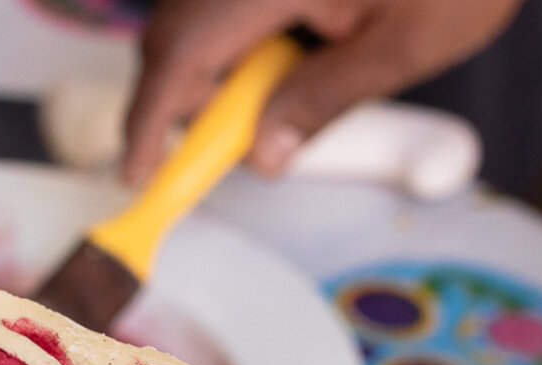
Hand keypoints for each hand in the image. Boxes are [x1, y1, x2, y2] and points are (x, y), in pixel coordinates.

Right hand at [122, 0, 522, 183]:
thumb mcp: (404, 44)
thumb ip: (322, 100)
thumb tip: (262, 155)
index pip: (178, 56)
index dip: (147, 121)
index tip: (137, 172)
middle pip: (175, 32)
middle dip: (184, 96)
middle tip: (225, 143)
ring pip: (197, 12)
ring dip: (215, 63)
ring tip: (276, 91)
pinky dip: (239, 31)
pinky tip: (290, 47)